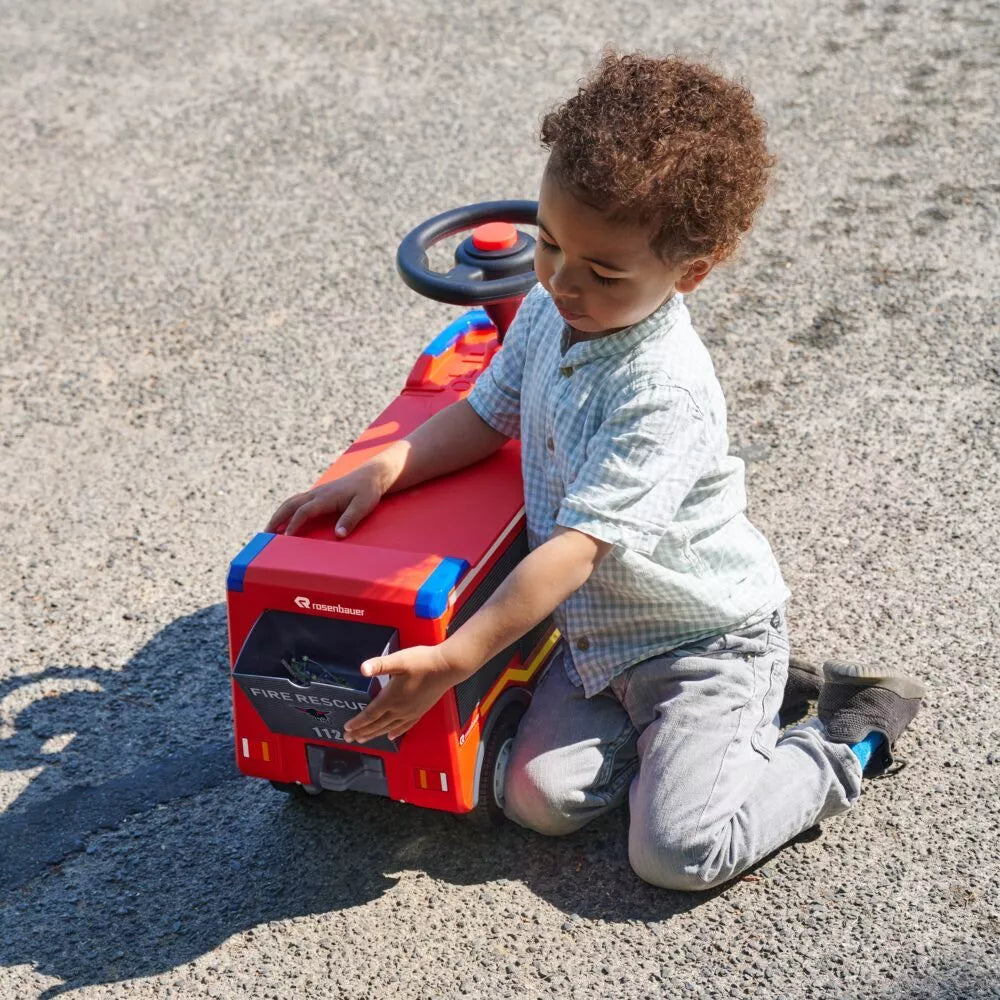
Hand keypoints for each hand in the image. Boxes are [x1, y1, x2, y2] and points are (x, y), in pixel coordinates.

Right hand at [265, 464, 387, 536]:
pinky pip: (297, 502)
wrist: (371, 475)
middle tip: (265, 535)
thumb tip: (338, 536)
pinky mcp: (317, 494)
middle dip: (276, 519)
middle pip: (290, 505)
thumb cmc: (368, 491)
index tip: (285, 538)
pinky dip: (286, 511)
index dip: (293, 524)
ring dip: (278, 515)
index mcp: (325, 497)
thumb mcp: (363, 506)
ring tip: (269, 530)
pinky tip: (283, 521)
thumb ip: (350, 519)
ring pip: (291, 502)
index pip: (304, 511)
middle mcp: (317, 493)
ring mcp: (316, 493)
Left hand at [342, 644, 470, 743]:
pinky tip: (391, 735)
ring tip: (364, 739)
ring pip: (389, 728)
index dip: (357, 722)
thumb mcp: (399, 659)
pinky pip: (405, 726)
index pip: (370, 714)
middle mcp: (400, 709)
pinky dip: (395, 732)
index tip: (347, 729)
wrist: (447, 667)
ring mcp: (411, 712)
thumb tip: (363, 668)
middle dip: (361, 732)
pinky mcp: (420, 711)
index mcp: (392, 698)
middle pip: (377, 725)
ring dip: (374, 734)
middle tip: (349, 738)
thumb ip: (380, 665)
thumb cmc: (424, 662)